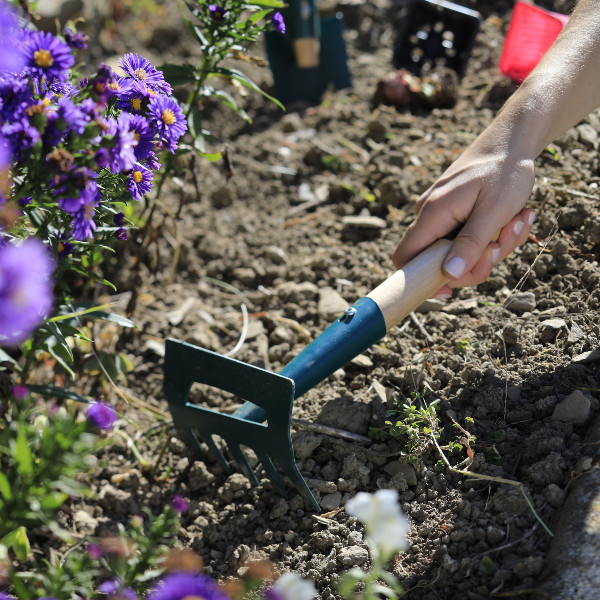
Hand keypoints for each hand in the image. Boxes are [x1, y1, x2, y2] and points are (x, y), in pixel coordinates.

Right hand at [392, 127, 536, 296]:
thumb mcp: (494, 211)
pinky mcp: (454, 215)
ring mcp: (442, 216)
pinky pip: (468, 240)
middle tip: (503, 243)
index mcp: (432, 214)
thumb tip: (449, 276)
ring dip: (492, 248)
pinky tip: (514, 218)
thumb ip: (470, 244)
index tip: (450, 291)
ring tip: (517, 221)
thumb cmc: (504, 171)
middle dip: (476, 262)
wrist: (512, 140)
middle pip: (438, 262)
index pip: (405, 258)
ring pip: (459, 253)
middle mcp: (429, 216)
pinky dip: (492, 237)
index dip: (421, 280)